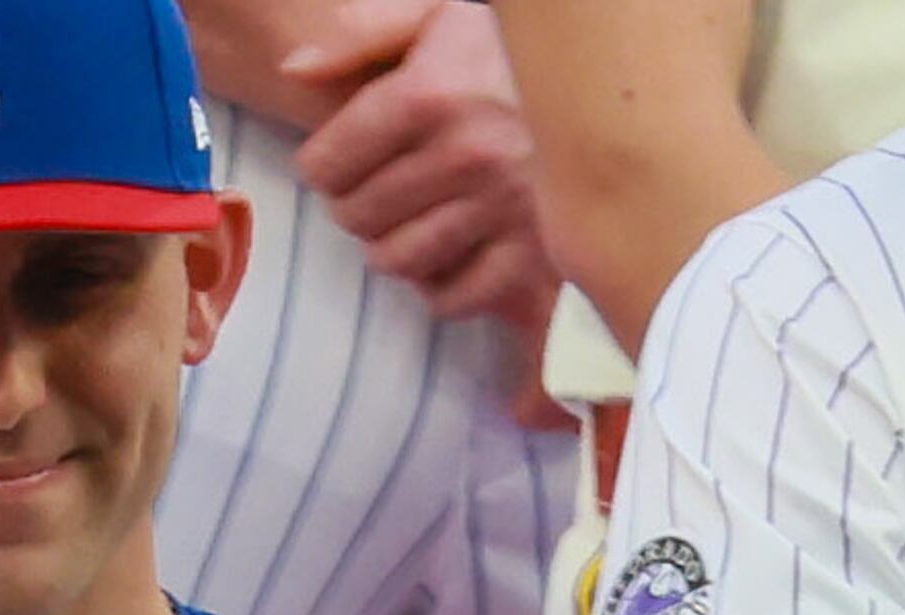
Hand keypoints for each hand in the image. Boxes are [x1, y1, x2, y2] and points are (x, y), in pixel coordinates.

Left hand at [284, 0, 556, 328]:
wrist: (611, 96)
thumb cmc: (511, 55)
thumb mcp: (440, 15)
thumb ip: (362, 34)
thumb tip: (293, 71)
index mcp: (430, 92)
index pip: (330, 163)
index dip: (321, 169)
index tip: (334, 167)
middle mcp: (462, 154)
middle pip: (358, 217)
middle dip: (355, 208)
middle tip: (373, 196)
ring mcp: (498, 213)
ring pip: (397, 261)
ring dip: (390, 250)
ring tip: (406, 225)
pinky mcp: (528, 260)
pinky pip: (450, 297)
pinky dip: (439, 286)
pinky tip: (448, 254)